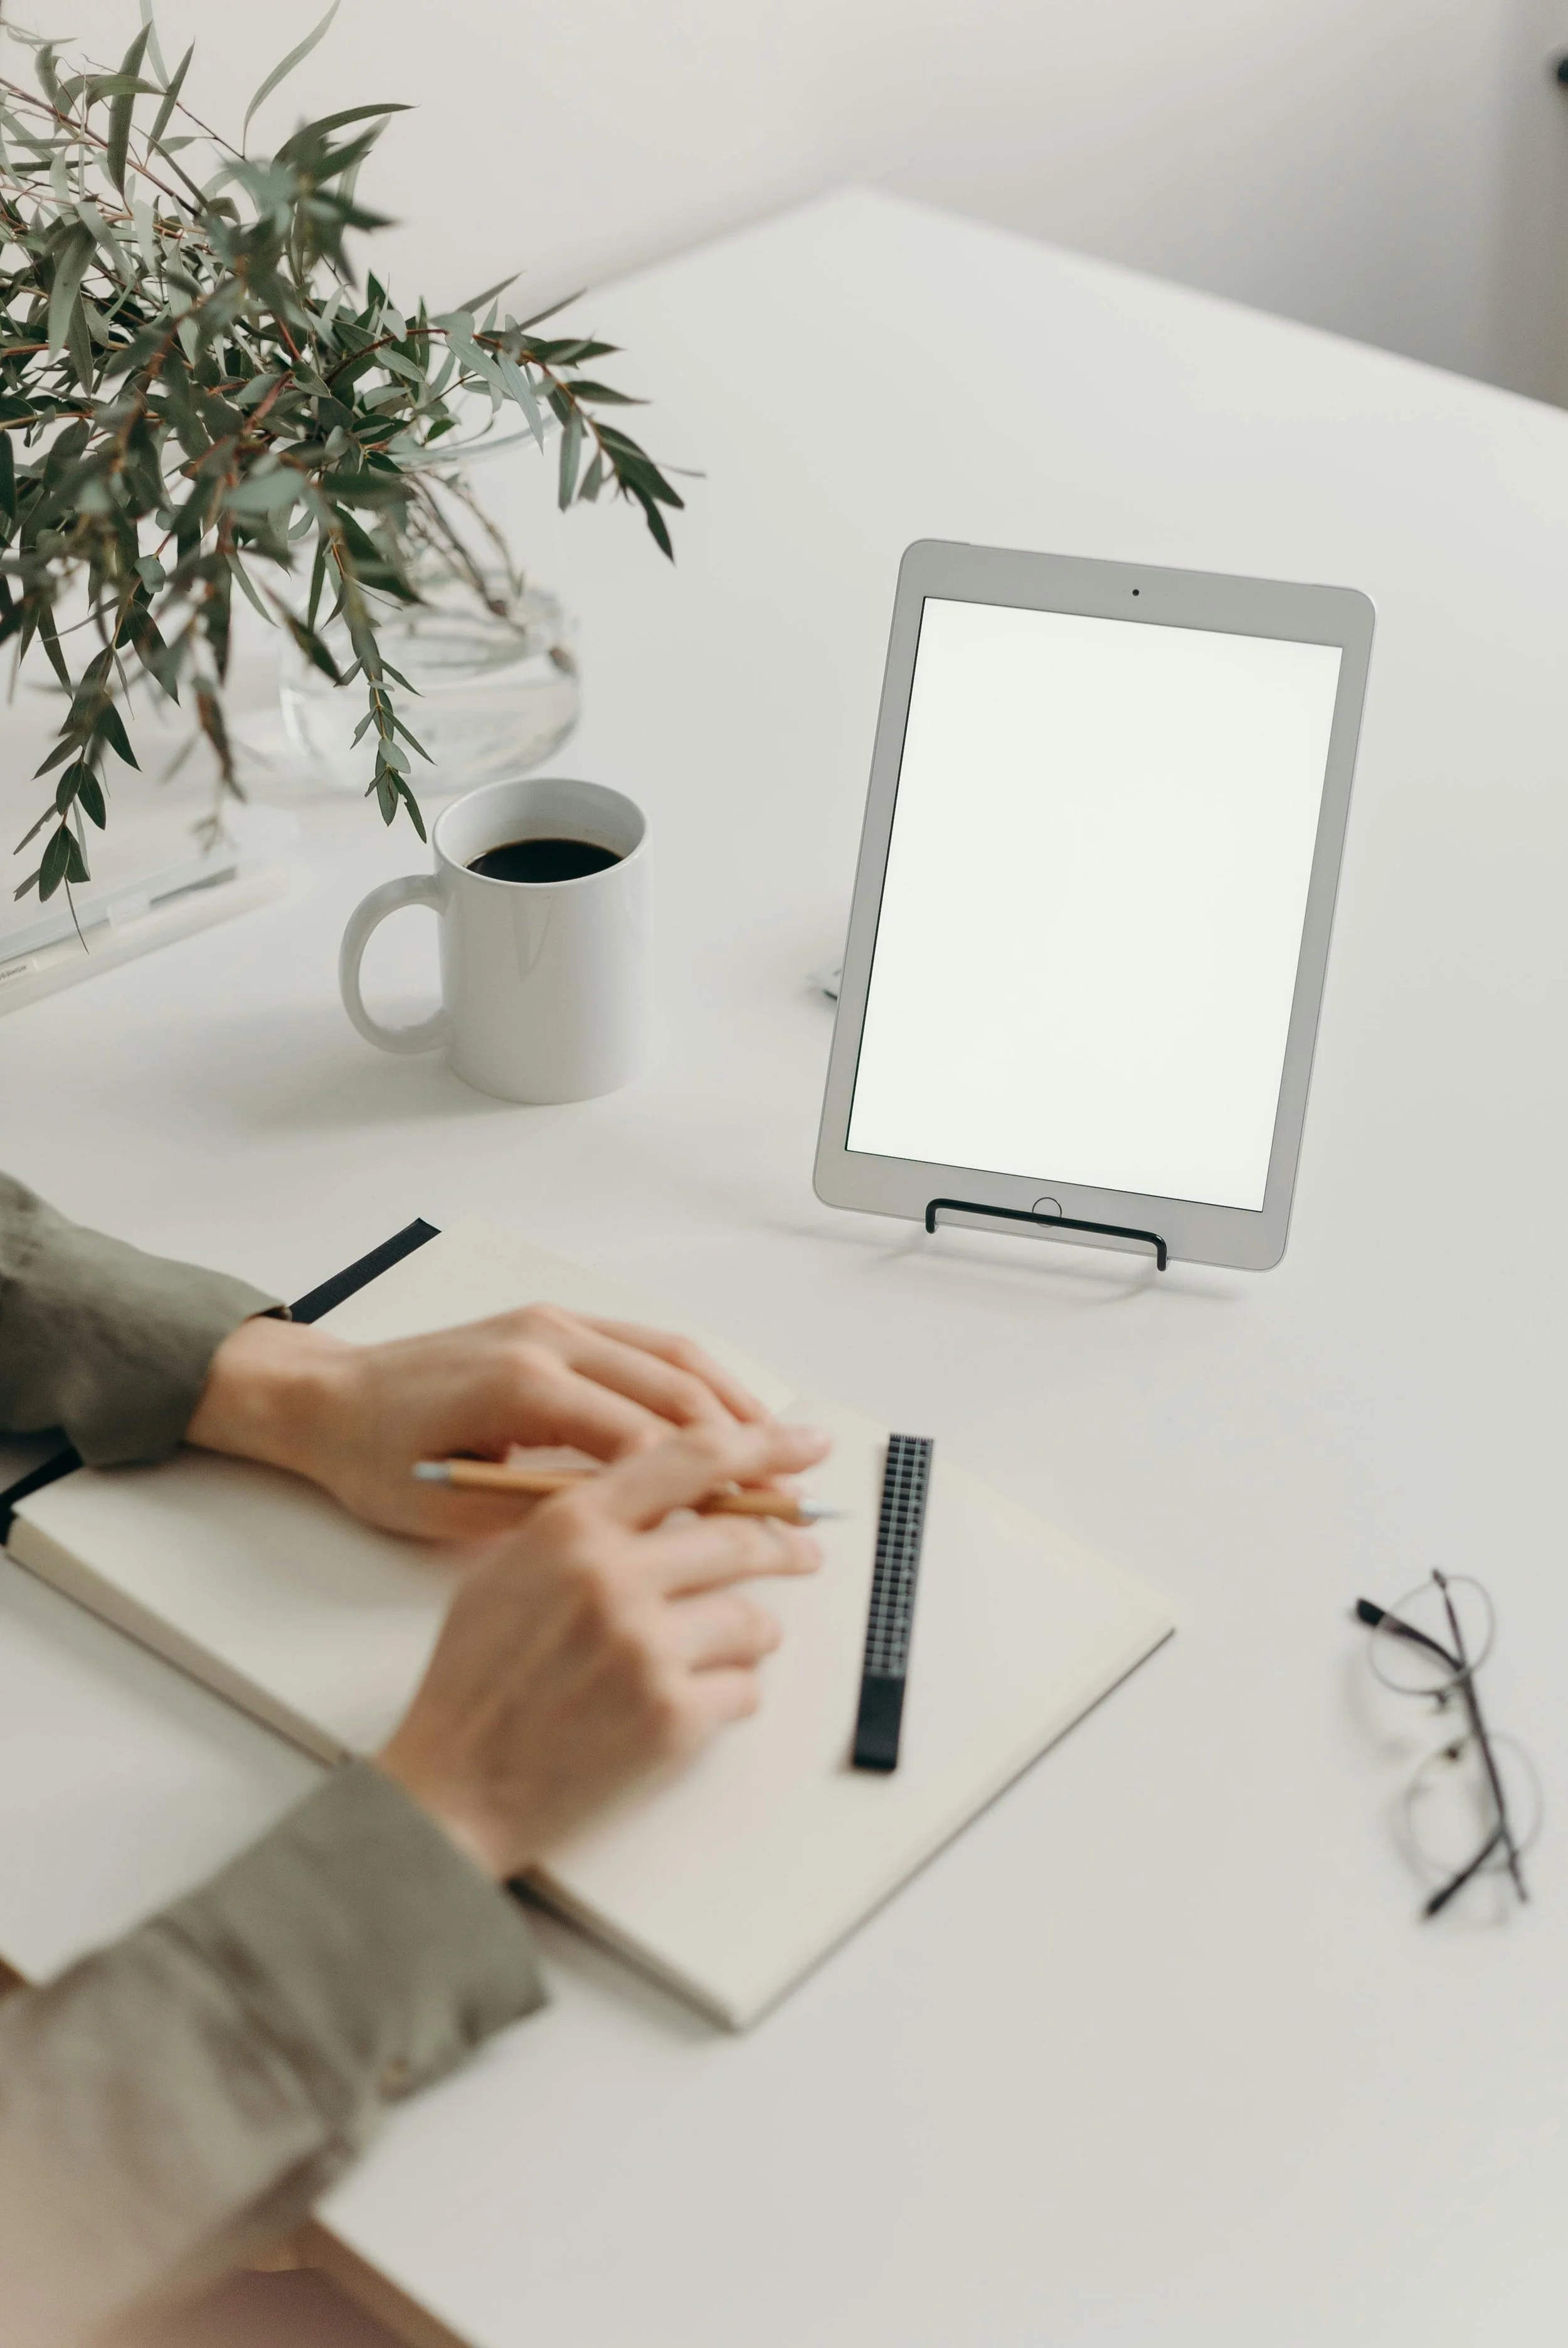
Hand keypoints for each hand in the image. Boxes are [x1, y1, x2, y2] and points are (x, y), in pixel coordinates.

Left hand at [186, 1302, 774, 1537]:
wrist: (326, 1398)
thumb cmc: (376, 1461)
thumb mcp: (454, 1509)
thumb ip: (545, 1514)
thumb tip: (634, 1529)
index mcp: (522, 1387)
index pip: (644, 1440)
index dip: (706, 1485)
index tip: (753, 1522)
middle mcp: (548, 1341)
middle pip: (675, 1389)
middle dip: (743, 1439)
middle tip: (797, 1483)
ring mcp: (554, 1323)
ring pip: (671, 1356)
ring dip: (733, 1400)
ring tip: (783, 1444)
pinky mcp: (554, 1322)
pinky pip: (645, 1342)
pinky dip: (695, 1376)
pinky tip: (726, 1411)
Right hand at [376, 1420, 830, 1877]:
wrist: (454, 1786)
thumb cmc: (478, 1678)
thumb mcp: (510, 1567)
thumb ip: (589, 1520)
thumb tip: (671, 1488)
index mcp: (572, 1528)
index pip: (693, 1458)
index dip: (762, 1446)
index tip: (805, 1444)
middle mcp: (613, 1579)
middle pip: (740, 1538)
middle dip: (785, 1546)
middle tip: (804, 1551)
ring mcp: (646, 1650)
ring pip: (753, 1620)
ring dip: (752, 1635)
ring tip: (724, 1649)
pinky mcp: (671, 1719)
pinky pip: (745, 1690)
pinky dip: (729, 1696)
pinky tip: (689, 1704)